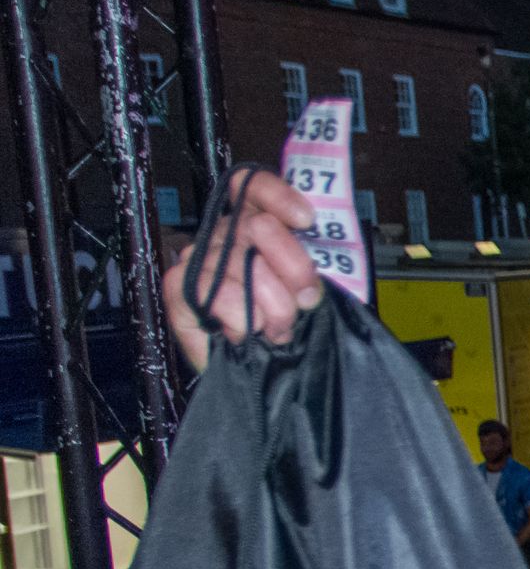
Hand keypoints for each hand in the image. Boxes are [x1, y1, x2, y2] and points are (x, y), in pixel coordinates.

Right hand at [161, 169, 323, 364]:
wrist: (257, 380)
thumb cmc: (285, 333)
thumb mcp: (309, 294)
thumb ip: (310, 268)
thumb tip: (308, 267)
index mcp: (256, 228)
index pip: (252, 187)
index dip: (277, 195)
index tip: (306, 220)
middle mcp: (224, 238)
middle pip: (259, 226)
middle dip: (295, 270)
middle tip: (304, 303)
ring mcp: (199, 260)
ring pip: (243, 266)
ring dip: (273, 308)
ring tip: (276, 328)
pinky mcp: (179, 288)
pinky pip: (218, 292)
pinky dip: (241, 319)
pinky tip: (245, 331)